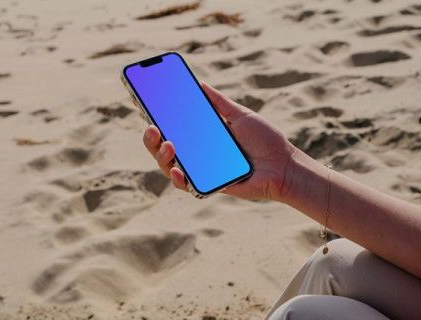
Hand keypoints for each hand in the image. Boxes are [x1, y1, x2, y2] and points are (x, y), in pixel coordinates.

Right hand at [142, 81, 294, 200]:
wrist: (282, 165)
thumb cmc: (264, 140)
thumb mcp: (239, 115)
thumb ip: (219, 102)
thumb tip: (199, 84)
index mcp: (201, 134)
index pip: (172, 124)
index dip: (154, 115)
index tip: (138, 100)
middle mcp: (196, 152)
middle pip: (162, 146)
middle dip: (150, 137)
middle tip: (151, 127)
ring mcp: (200, 169)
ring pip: (168, 165)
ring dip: (160, 155)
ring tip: (167, 143)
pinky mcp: (207, 185)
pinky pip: (185, 184)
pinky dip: (178, 178)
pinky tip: (177, 169)